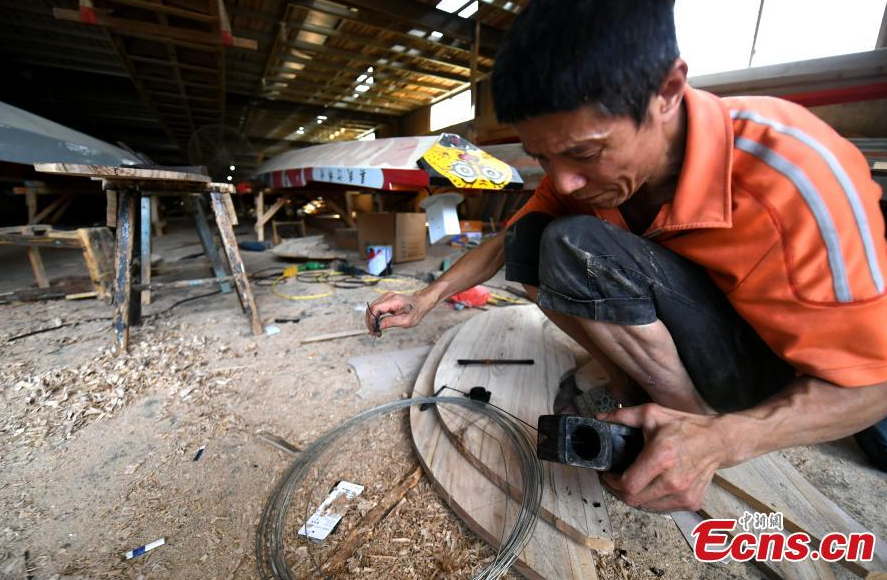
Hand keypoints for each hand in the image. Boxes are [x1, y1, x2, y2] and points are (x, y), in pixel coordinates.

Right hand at [365, 291, 432, 335]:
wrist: (419, 304)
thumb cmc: (415, 312)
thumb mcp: (407, 321)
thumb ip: (392, 322)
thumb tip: (379, 326)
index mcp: (394, 301)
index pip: (375, 309)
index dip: (372, 320)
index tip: (375, 331)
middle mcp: (387, 297)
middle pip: (371, 309)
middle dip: (370, 323)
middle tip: (375, 333)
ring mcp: (385, 297)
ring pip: (371, 309)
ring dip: (371, 321)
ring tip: (376, 331)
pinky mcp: (384, 300)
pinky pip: (375, 309)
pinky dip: (374, 318)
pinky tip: (377, 326)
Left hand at [596, 403, 733, 511]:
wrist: (718, 441)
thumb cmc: (685, 427)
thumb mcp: (652, 414)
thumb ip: (623, 416)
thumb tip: (599, 418)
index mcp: (662, 457)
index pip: (628, 484)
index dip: (611, 482)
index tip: (608, 474)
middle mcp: (673, 480)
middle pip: (633, 499)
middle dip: (618, 490)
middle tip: (615, 479)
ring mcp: (684, 494)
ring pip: (646, 507)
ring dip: (635, 497)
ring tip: (632, 482)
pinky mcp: (691, 502)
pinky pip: (662, 508)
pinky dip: (652, 500)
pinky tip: (650, 486)